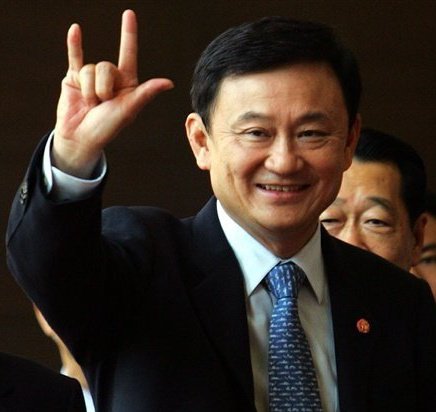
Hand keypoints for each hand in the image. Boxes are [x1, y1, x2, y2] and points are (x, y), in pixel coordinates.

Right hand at [53, 10, 173, 177]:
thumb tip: (169, 83)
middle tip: (102, 104)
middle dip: (102, 87)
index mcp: (127, 83)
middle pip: (105, 66)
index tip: (129, 14)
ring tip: (90, 103)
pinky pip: (74, 57)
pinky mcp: (74, 78)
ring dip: (89, 89)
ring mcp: (92, 77)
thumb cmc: (107, 127)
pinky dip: (74, 45)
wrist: (81, 138)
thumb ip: (145, 93)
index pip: (128, 54)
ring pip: (89, 68)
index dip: (128, 34)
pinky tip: (75, 30)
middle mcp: (111, 78)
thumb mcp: (129, 110)